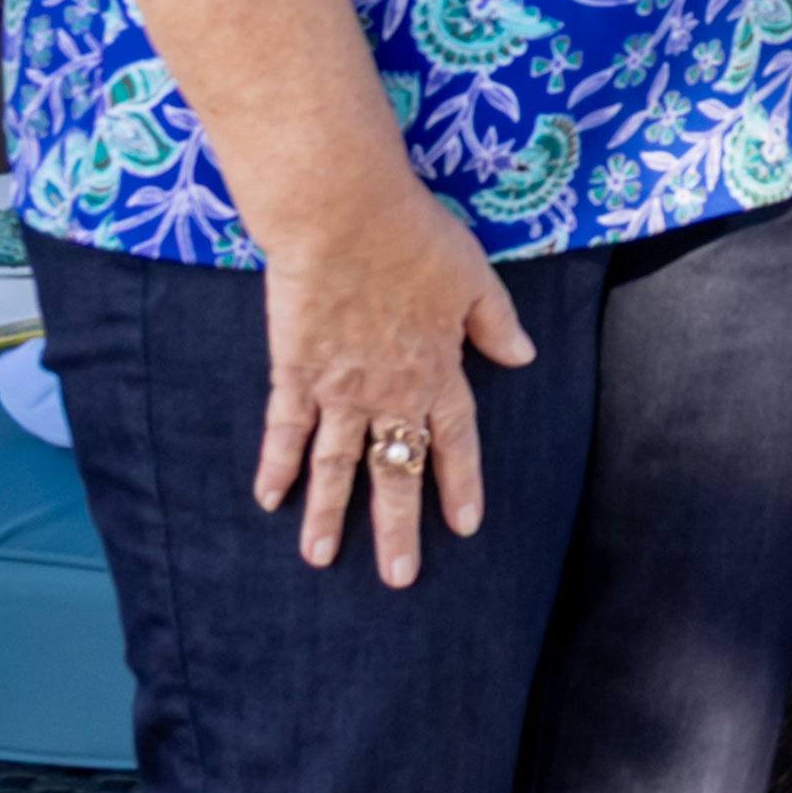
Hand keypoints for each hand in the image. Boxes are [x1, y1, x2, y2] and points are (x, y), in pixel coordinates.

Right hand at [253, 177, 535, 583]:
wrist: (343, 215)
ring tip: (321, 560)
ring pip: (338, 465)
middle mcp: (390, 392)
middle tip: (398, 577)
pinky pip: (284, 430)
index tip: (464, 526)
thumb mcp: (474, 277)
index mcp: (437, 371)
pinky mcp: (295, 372)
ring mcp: (340, 389)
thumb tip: (523, 357)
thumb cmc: (413, 236)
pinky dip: (275, 466)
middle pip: (397, 470)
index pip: (455, 441)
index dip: (461, 484)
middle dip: (397, 527)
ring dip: (330, 515)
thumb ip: (496, 323)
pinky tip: (268, 500)